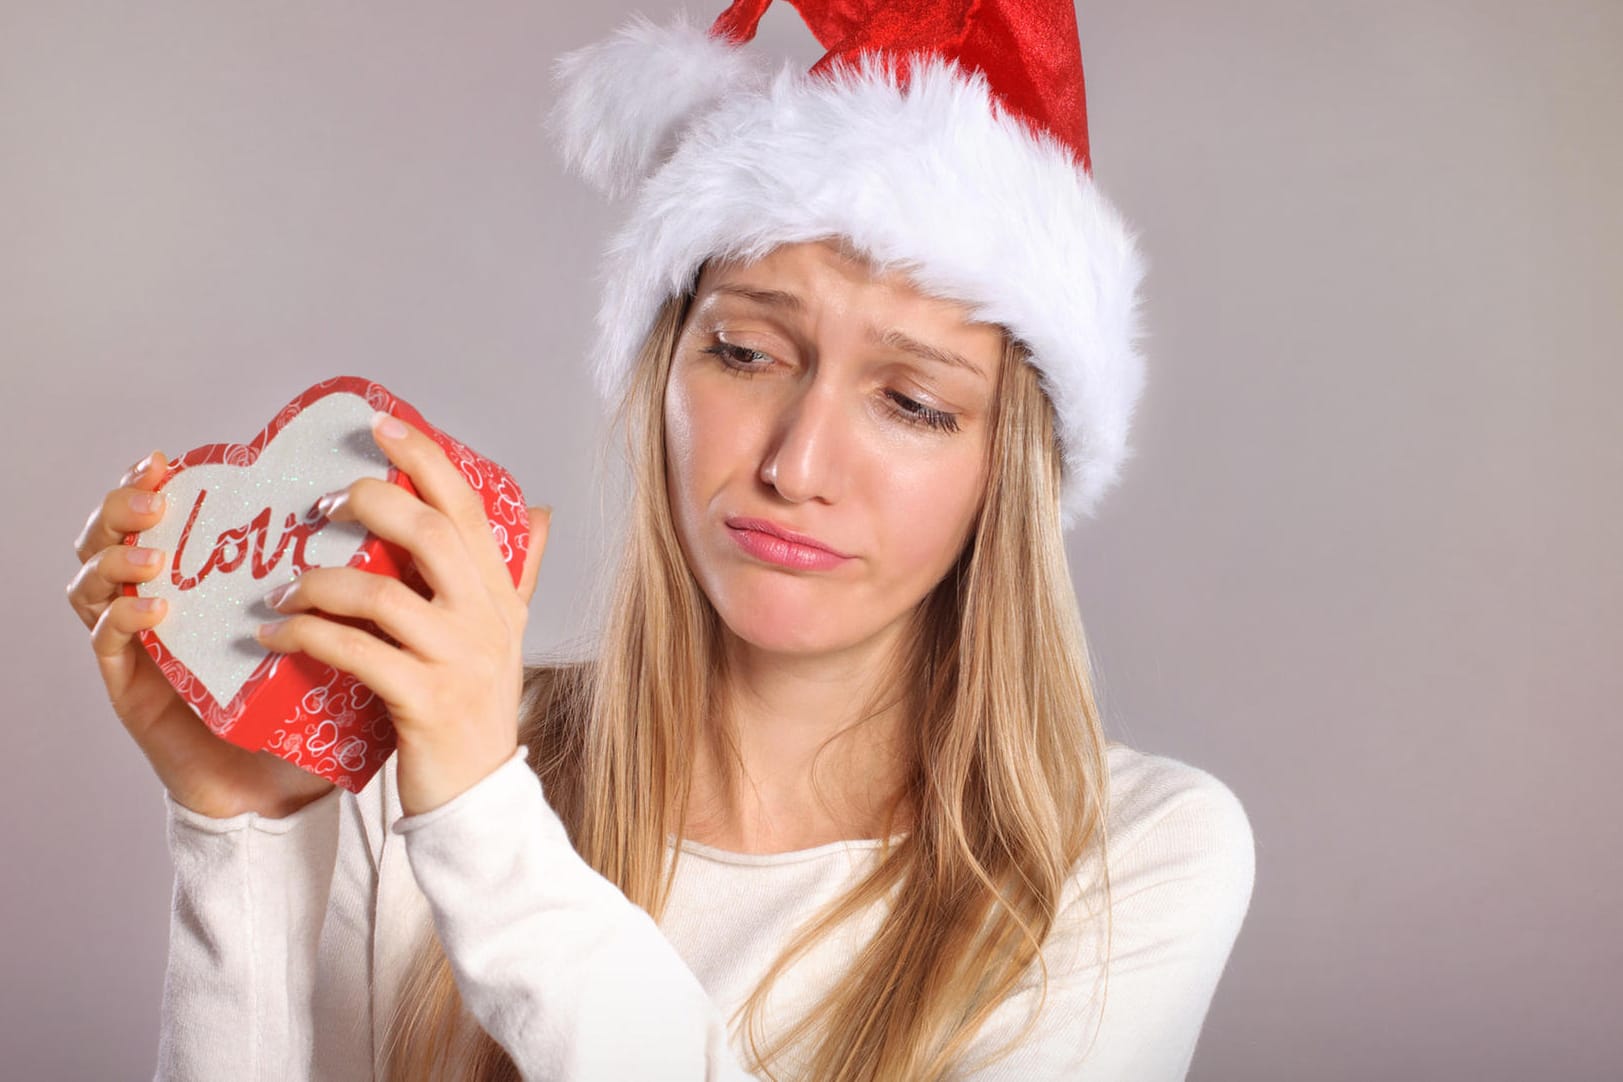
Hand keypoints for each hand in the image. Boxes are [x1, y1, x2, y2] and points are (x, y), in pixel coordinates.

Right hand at [68, 451, 337, 818]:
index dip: (150, 481)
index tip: (170, 456)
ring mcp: (140, 647)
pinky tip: (157, 609)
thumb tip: (408, 517)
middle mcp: (162, 604)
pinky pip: (108, 645)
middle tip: (155, 490)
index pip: (156, 517)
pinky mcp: (133, 691)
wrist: (287, 786)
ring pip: (92, 584)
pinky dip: (125, 619)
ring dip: (117, 557)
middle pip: (109, 537)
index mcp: (202, 580)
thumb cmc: (308, 706)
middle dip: (121, 505)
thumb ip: (349, 578)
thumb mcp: (329, 629)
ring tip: (153, 550)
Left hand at [253, 412, 550, 816]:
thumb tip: (541, 513)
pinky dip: (307, 635)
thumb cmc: (476, 709)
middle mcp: (487, 619)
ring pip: (381, 594)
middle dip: (366, 505)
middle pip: (429, 534)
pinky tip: (275, 634)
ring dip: (318, 582)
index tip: (379, 424)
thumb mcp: (507, 635)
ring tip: (281, 588)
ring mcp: (458, 660)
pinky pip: (355, 652)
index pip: (467, 508)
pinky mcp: (423, 702)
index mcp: (501, 595)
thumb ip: (518, 574)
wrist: (478, 795)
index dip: (424, 459)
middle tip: (317, 507)